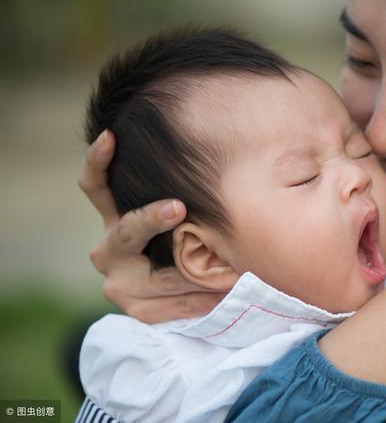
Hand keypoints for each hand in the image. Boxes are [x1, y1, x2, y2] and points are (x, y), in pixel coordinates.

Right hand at [78, 130, 224, 322]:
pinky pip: (174, 306)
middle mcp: (108, 249)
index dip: (98, 160)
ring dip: (196, 271)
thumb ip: (181, 192)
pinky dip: (200, 300)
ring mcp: (119, 283)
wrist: (171, 293)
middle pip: (126, 230)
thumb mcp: (175, 214)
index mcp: (113, 217)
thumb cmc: (182, 238)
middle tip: (178, 206)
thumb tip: (216, 150)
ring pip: (160, 275)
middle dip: (151, 218)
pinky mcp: (137, 310)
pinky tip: (223, 295)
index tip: (111, 137)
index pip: (94, 185)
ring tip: (230, 264)